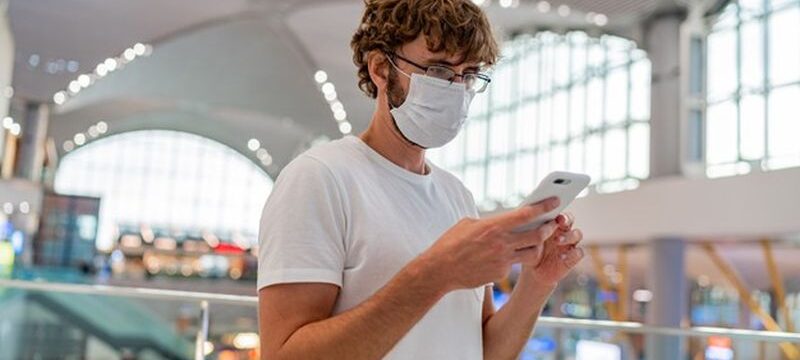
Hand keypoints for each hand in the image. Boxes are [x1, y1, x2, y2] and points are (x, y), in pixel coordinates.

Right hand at [418, 197, 561, 291]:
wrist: (440, 270)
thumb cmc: (450, 243)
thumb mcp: (468, 224)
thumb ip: (489, 222)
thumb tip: (503, 220)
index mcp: (493, 226)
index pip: (526, 214)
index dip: (544, 207)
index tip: (555, 201)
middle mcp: (501, 243)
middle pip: (537, 235)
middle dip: (549, 228)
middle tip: (552, 224)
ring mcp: (502, 261)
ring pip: (532, 253)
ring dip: (537, 247)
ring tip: (536, 242)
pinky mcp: (500, 274)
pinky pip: (513, 265)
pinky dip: (513, 260)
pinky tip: (504, 257)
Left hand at [520, 212, 584, 286]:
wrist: (534, 272)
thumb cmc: (530, 250)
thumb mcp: (527, 239)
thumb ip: (530, 229)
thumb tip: (525, 217)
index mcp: (553, 223)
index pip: (559, 211)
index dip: (558, 210)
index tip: (554, 213)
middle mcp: (563, 231)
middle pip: (571, 219)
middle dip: (567, 219)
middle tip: (559, 221)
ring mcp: (570, 244)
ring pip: (577, 234)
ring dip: (568, 236)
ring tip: (557, 240)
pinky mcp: (573, 257)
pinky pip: (578, 253)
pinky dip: (572, 254)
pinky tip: (561, 256)